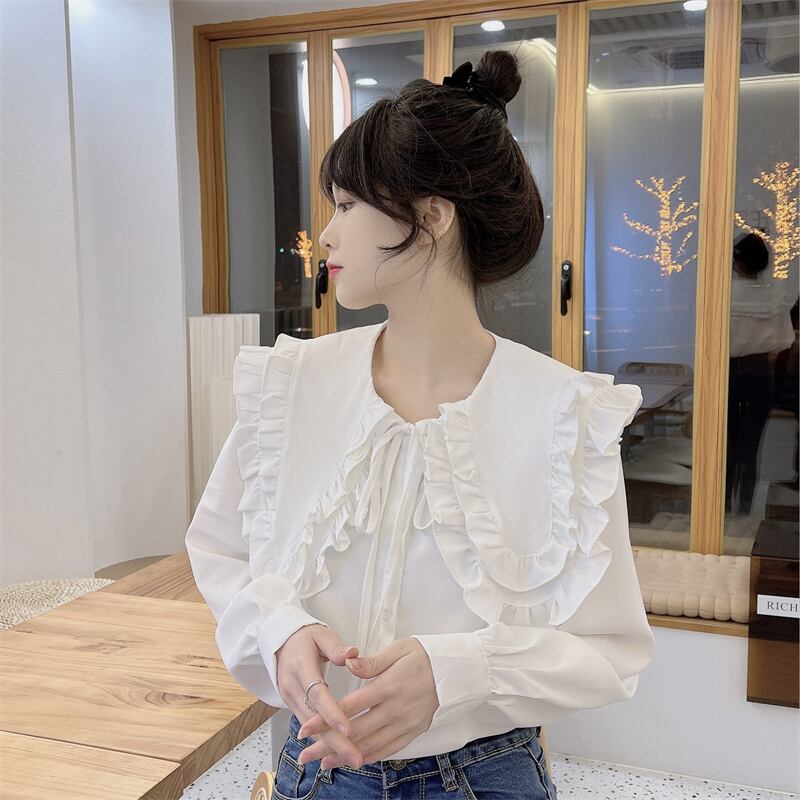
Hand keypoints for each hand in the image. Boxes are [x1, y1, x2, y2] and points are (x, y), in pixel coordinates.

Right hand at [274, 624, 364, 767]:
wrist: (280, 641)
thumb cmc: (305, 637)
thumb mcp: (321, 634)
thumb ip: (336, 647)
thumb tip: (352, 655)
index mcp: (300, 666)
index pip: (317, 694)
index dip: (332, 713)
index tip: (348, 730)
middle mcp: (292, 686)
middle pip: (314, 719)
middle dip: (335, 741)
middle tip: (355, 758)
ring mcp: (289, 698)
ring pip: (310, 727)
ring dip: (331, 745)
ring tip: (353, 759)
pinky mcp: (292, 705)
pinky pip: (308, 726)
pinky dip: (323, 740)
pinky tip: (338, 752)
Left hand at [296, 638, 438, 767]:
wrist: (455, 671)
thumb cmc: (423, 656)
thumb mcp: (398, 650)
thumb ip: (371, 662)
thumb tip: (348, 663)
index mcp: (389, 686)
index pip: (350, 707)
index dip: (326, 719)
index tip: (305, 728)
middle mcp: (396, 710)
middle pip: (355, 732)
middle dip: (327, 745)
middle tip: (305, 755)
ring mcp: (405, 724)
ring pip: (370, 745)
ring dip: (345, 756)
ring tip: (323, 763)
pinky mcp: (413, 732)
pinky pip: (388, 750)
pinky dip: (370, 757)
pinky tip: (354, 761)